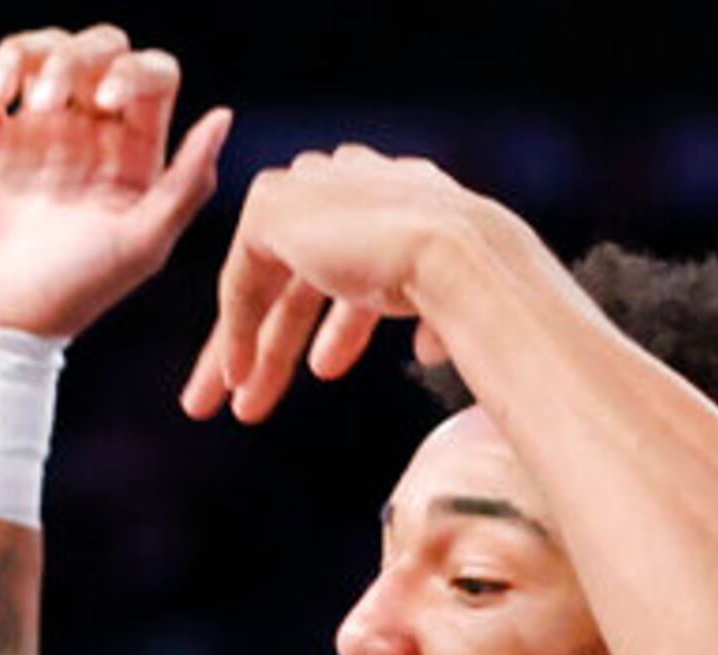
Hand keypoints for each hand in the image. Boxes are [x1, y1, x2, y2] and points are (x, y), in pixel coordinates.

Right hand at [0, 25, 229, 340]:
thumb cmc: (66, 294)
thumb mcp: (140, 246)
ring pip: (39, 50)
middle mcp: (85, 137)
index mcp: (132, 157)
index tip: (107, 101)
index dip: (135, 70)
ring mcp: (30, 134)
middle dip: (76, 58)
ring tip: (10, 98)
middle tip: (49, 101)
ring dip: (27, 55)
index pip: (152, 76)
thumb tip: (223, 115)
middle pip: (97, 50)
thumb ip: (187, 184)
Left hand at [183, 145, 510, 422]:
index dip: (341, 323)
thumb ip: (432, 313)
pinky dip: (238, 330)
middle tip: (259, 396)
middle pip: (305, 272)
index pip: (358, 260)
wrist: (462, 260)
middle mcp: (358, 186)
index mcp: (406, 199)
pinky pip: (243, 277)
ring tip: (243, 406)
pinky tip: (236, 377)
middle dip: (281, 340)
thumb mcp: (453, 303)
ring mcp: (314, 191)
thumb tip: (429, 343)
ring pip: (269, 280)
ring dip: (254, 347)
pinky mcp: (274, 207)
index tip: (325, 369)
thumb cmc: (481, 290)